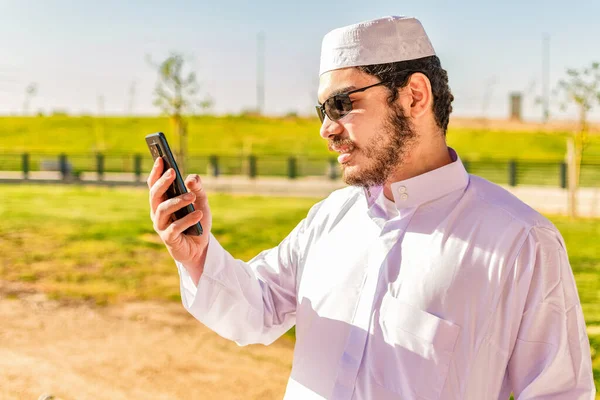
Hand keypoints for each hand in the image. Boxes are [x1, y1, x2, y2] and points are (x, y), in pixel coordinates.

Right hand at [147, 157, 212, 282]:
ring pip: (163, 210)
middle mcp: (158, 212)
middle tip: (173, 171)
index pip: (154, 184)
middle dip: (163, 182)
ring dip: (177, 201)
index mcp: (162, 201)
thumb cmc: (197, 222)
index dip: (156, 172)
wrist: (200, 248)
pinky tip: (198, 214)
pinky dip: (187, 220)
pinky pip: (175, 227)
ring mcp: (161, 226)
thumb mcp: (201, 202)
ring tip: (191, 197)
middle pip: (155, 195)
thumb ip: (198, 189)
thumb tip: (191, 178)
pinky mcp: (169, 238)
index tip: (161, 158)